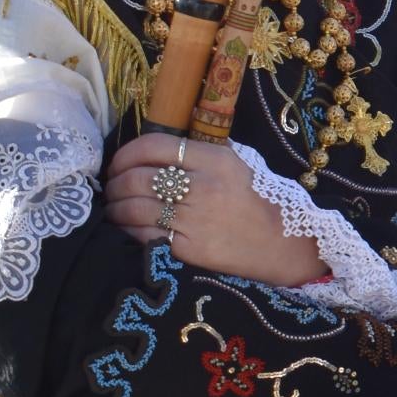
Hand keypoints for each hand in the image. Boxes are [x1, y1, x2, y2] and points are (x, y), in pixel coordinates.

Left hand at [103, 135, 325, 287]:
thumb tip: (151, 150)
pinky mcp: (190, 249)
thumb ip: (199, 155)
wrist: (286, 246)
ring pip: (135, 207)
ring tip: (113, 207)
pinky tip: (125, 226)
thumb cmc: (258, 202)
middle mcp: (204, 187)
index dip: (126, 154)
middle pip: (138, 178)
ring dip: (115, 207)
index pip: (154, 146)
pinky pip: (144, 234)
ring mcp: (196, 220)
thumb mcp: (238, 165)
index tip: (119, 163)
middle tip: (110, 187)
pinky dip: (127, 229)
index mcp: (216, 160)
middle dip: (115, 182)